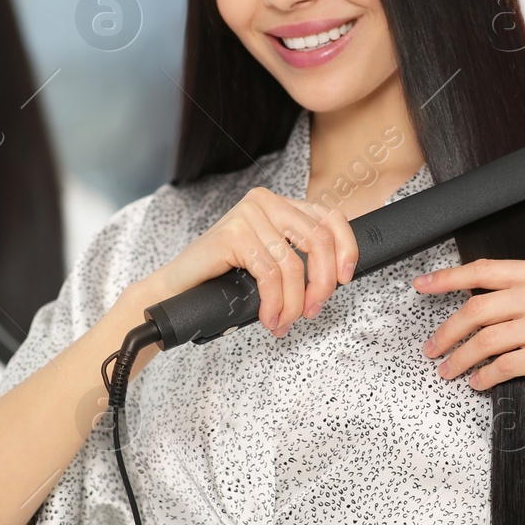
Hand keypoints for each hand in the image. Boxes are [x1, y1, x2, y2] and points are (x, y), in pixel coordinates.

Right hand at [147, 187, 357, 338]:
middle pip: (318, 240)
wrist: (178, 288)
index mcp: (280, 204)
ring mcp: (249, 214)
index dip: (346, 248)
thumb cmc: (223, 278)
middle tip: (312, 310)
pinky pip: (269, 274)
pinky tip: (270, 318)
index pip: (329, 217)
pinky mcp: (233, 233)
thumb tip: (337, 276)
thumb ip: (299, 258)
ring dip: (294, 303)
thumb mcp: (271, 262)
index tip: (346, 279)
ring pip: (293, 264)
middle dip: (322, 283)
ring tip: (285, 322)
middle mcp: (266, 202)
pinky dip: (274, 303)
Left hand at [412, 258, 524, 409]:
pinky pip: (503, 366)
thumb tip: (483, 300)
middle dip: (445, 331)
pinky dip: (484, 377)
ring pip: (484, 340)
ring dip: (459, 359)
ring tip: (448, 371)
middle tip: (431, 348)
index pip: (484, 270)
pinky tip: (479, 383)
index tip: (423, 286)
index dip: (447, 278)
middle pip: (475, 308)